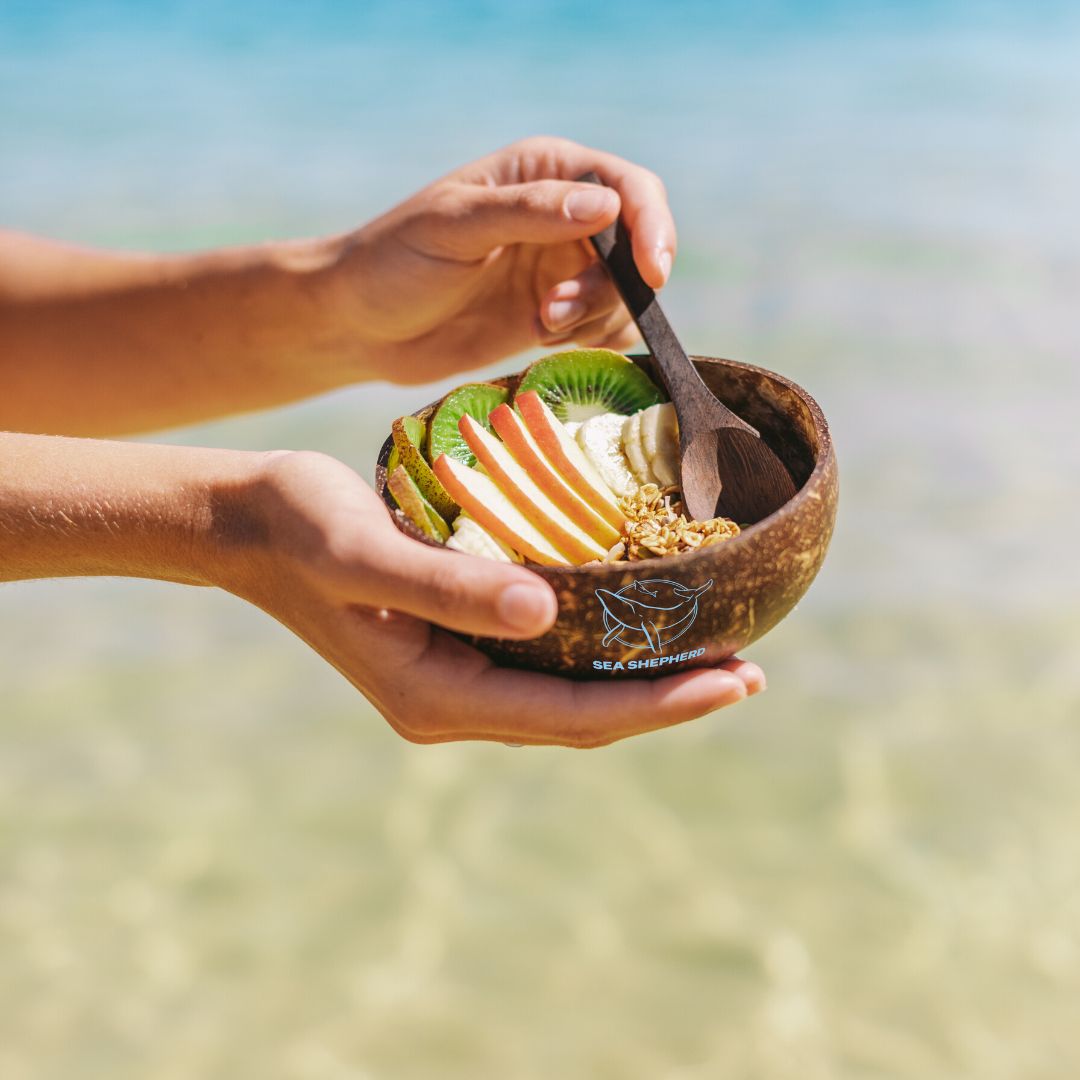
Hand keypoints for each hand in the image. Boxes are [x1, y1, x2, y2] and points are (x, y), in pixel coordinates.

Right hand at [227, 451, 763, 746]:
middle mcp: (452, 703)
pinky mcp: (454, 648)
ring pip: (569, 697)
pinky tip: (635, 622)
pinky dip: (600, 652)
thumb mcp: (367, 552)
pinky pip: (545, 667)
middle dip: (668, 701)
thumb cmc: (300, 528)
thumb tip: (543, 611)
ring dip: (642, 682)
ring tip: (714, 656)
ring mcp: (453, 680)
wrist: (250, 524)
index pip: (573, 717)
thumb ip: (450, 587)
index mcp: (436, 697)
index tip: (736, 681)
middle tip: (749, 673)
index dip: (660, 704)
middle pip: (583, 719)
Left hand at [337, 136, 676, 384]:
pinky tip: (546, 342)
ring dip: (595, 317)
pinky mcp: (555, 317)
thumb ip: (529, 213)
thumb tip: (607, 207)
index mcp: (544, 173)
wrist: (361, 326)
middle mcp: (562, 217)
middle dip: (611, 286)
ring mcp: (561, 270)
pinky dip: (594, 341)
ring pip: (625, 294)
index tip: (650, 273)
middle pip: (636, 247)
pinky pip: (607, 329)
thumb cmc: (394, 261)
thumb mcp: (456, 227)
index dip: (651, 227)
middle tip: (553, 314)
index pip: (628, 188)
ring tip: (539, 326)